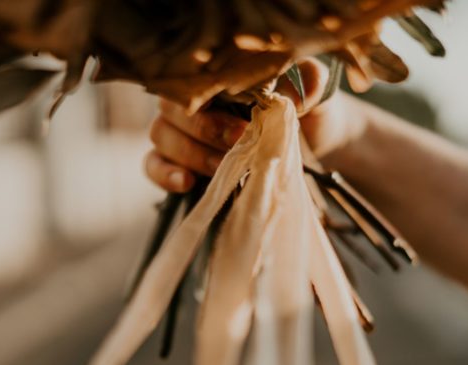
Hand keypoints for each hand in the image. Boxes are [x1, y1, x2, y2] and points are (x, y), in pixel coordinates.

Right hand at [144, 59, 363, 192]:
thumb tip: (296, 94)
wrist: (309, 141)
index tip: (244, 125)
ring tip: (224, 169)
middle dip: (205, 131)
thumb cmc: (303, 111)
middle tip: (238, 145)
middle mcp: (191, 100)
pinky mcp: (176, 161)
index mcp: (216, 77)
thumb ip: (309, 84)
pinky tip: (186, 183)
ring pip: (161, 136)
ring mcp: (179, 131)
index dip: (212, 104)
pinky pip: (153, 165)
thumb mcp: (314, 96)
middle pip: (173, 110)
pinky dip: (165, 175)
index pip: (194, 81)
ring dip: (193, 155)